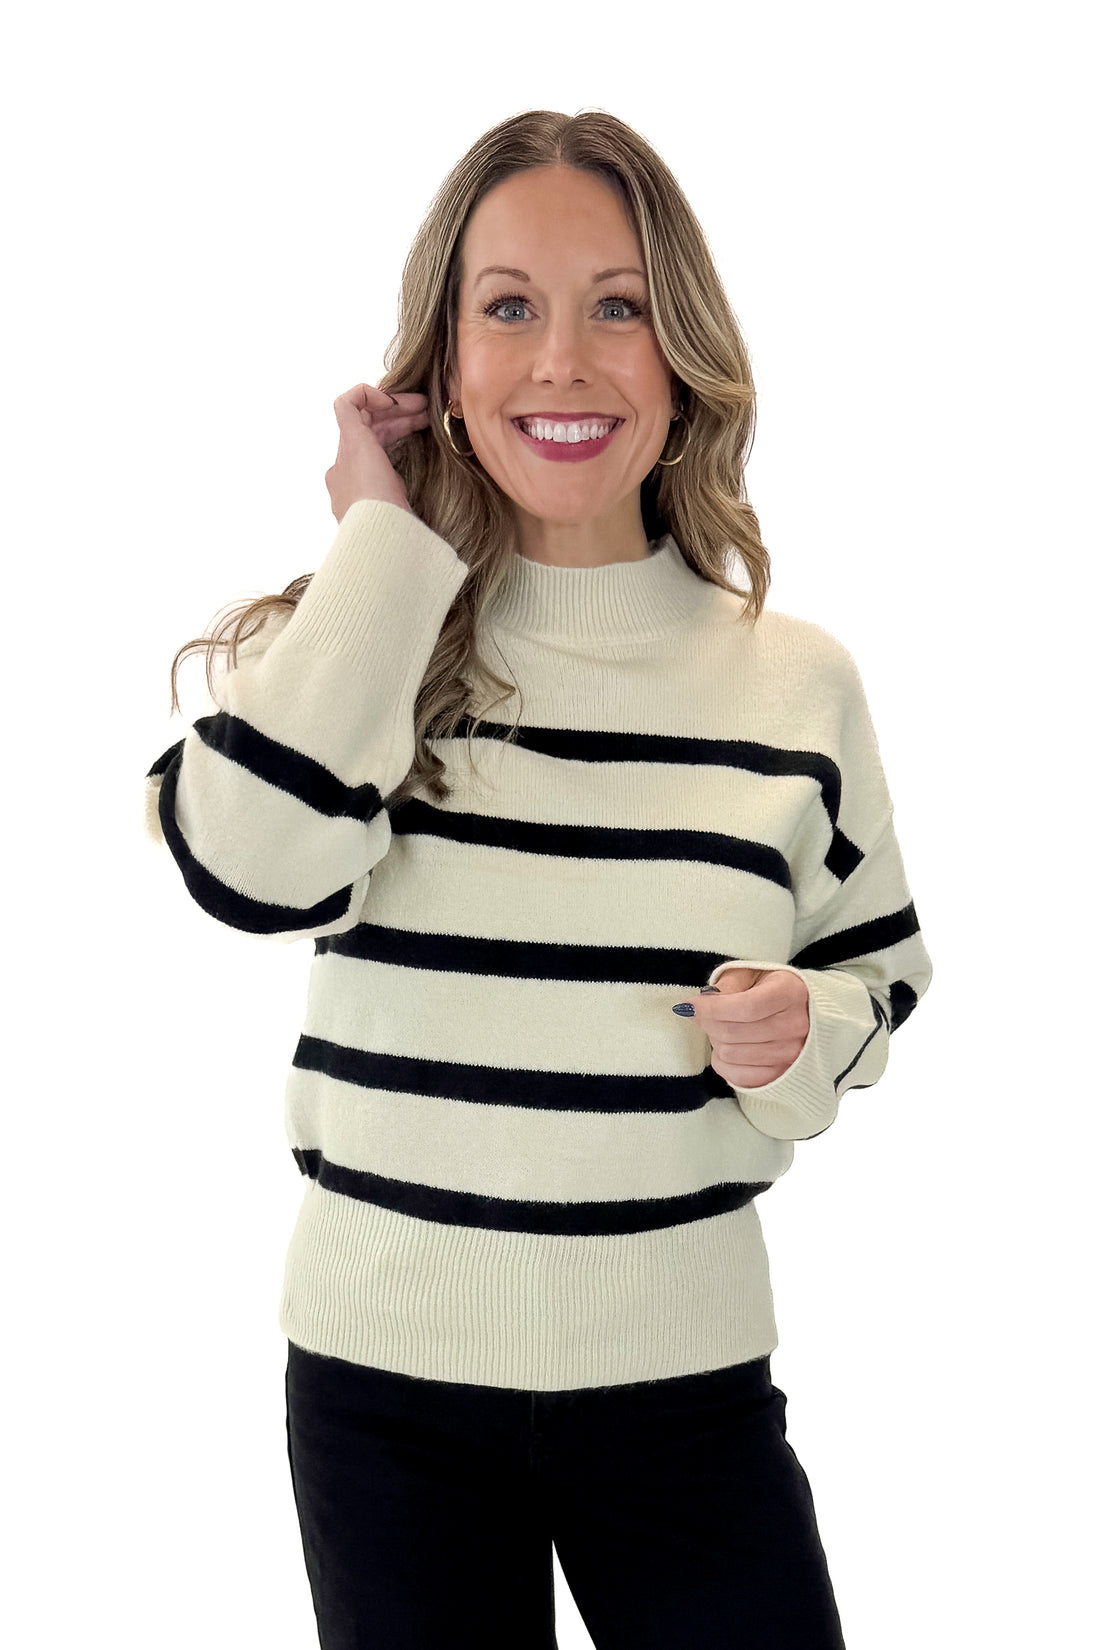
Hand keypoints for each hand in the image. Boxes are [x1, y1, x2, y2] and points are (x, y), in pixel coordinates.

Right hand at [325, 382, 431, 522]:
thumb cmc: (395, 534)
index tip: (423, 429)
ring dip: (393, 406)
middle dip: (398, 418)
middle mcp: (344, 471)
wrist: (381, 536)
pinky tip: (394, 401)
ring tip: (422, 404)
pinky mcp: (351, 441)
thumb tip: (416, 512)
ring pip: (364, 418)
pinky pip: (347, 404)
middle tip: (426, 411)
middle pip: (370, 431)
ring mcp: (345, 456)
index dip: (397, 434)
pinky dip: (368, 394)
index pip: (373, 450)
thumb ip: (404, 506)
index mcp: (354, 490)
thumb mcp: (402, 517)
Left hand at [681, 968, 810, 1087]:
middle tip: (701, 1014)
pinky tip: (725, 1048)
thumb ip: (729, 983)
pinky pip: (738, 1076)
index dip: (711, 1008)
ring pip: (731, 1054)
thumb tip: (704, 1003)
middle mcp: (795, 1027)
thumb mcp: (752, 972)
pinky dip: (722, 1062)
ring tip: (719, 1028)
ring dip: (715, 1041)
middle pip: (733, 1033)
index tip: (690, 1005)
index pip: (745, 1007)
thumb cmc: (772, 988)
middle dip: (707, 1022)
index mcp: (789, 994)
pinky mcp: (782, 1075)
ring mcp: (791, 1055)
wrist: (806, 1011)